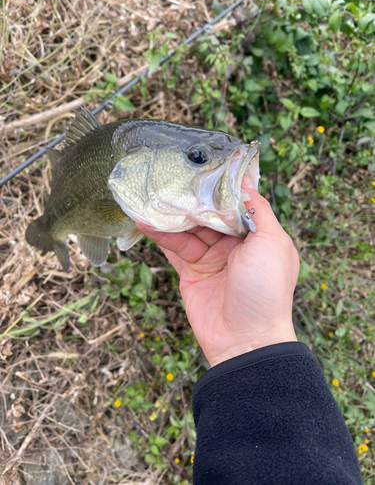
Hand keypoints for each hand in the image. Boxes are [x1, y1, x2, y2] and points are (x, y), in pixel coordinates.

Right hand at [136, 176, 298, 366]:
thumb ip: (258, 210)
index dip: (220, 188)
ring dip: (172, 214)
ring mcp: (212, 258)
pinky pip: (175, 248)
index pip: (235, 204)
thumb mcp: (272, 243)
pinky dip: (161, 235)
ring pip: (189, 228)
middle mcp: (235, 245)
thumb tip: (246, 181)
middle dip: (192, 198)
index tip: (203, 167)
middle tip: (171, 178)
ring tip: (151, 196)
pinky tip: (146, 221)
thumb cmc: (266, 289)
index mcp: (257, 236)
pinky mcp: (192, 272)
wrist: (246, 339)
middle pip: (209, 214)